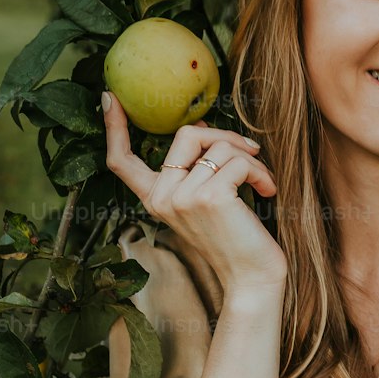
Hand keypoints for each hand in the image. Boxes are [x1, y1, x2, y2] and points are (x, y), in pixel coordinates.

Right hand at [102, 92, 287, 296]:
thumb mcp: (205, 202)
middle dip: (224, 135)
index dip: (114, 128)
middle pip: (186, 134)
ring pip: (220, 145)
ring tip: (262, 180)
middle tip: (251, 153)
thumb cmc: (235, 240)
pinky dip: (260, 171)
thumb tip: (203, 126)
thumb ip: (195, 171)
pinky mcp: (210, 197)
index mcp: (155, 199)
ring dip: (251, 159)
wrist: (251, 280)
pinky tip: (268, 190)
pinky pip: (238, 160)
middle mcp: (162, 197)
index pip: (121, 162)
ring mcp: (183, 197)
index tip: (110, 98)